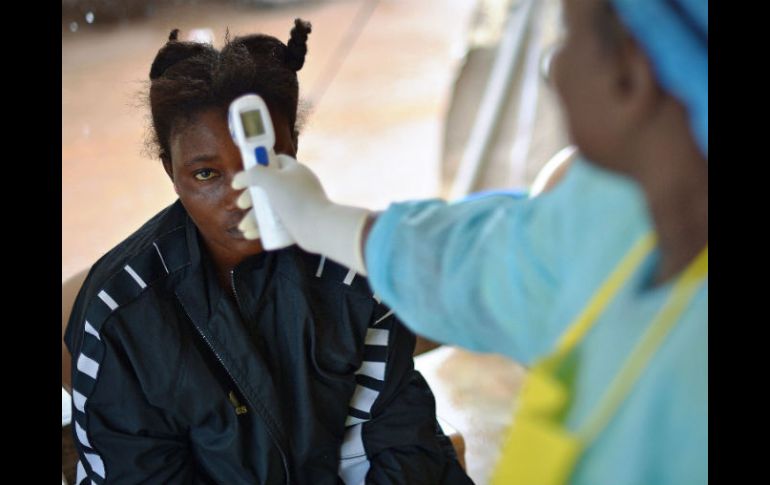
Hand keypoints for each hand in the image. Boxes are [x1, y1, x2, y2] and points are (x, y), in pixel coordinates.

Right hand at [232, 155, 370, 273]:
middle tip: (241, 204)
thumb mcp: (271, 180)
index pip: (274, 161)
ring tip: (244, 228)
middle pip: (268, 187)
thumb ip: (254, 173)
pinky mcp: (298, 222)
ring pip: (270, 208)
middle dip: (251, 197)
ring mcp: (298, 204)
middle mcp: (297, 185)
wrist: (319, 227)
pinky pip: (277, 222)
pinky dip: (263, 227)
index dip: (257, 167)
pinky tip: (251, 234)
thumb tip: (241, 178)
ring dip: (253, 217)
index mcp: (294, 170)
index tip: (243, 178)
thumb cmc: (295, 200)